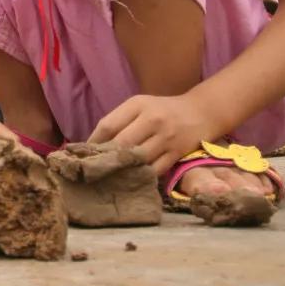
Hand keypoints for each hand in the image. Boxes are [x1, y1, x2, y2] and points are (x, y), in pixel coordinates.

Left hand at [89, 94, 216, 176]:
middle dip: (105, 158)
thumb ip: (119, 121)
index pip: (108, 125)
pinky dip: (141, 176)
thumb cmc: (163, 110)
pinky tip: (131, 181)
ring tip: (108, 178)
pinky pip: (154, 170)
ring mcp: (166, 137)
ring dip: (122, 170)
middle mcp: (152, 119)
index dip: (93, 142)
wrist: (201, 112)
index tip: (82, 155)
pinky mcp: (177, 153)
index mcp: (138, 105)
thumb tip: (92, 144)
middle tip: (93, 171)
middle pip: (121, 144)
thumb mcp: (140, 106)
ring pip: (137, 159)